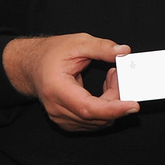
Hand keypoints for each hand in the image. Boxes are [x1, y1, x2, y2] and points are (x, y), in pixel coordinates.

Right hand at [2, 34, 137, 131]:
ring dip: (112, 103)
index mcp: (56, 88)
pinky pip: (94, 122)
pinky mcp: (67, 122)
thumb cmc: (51, 54)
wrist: (32, 65)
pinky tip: (104, 91)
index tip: (132, 105)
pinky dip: (105, 109)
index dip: (113, 109)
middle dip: (116, 99)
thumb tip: (123, 52)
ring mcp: (61, 118)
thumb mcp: (77, 43)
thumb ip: (101, 47)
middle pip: (96, 116)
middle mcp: (57, 108)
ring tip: (110, 79)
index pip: (88, 108)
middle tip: (118, 75)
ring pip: (98, 121)